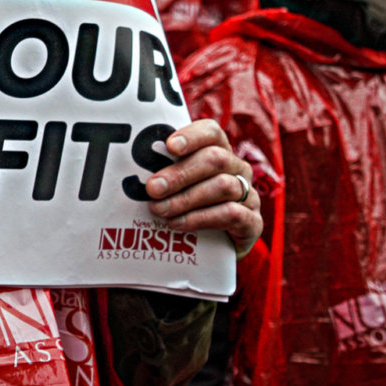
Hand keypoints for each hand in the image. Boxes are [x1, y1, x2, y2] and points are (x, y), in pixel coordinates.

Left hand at [144, 120, 261, 257]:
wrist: (211, 252)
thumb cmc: (186, 210)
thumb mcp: (174, 189)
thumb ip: (161, 175)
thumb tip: (132, 171)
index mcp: (218, 151)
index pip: (211, 132)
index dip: (192, 136)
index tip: (169, 146)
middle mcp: (237, 169)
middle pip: (215, 159)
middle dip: (180, 173)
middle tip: (152, 188)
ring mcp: (249, 195)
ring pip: (223, 186)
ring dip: (186, 198)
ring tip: (159, 210)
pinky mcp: (253, 222)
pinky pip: (232, 214)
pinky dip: (201, 218)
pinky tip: (178, 224)